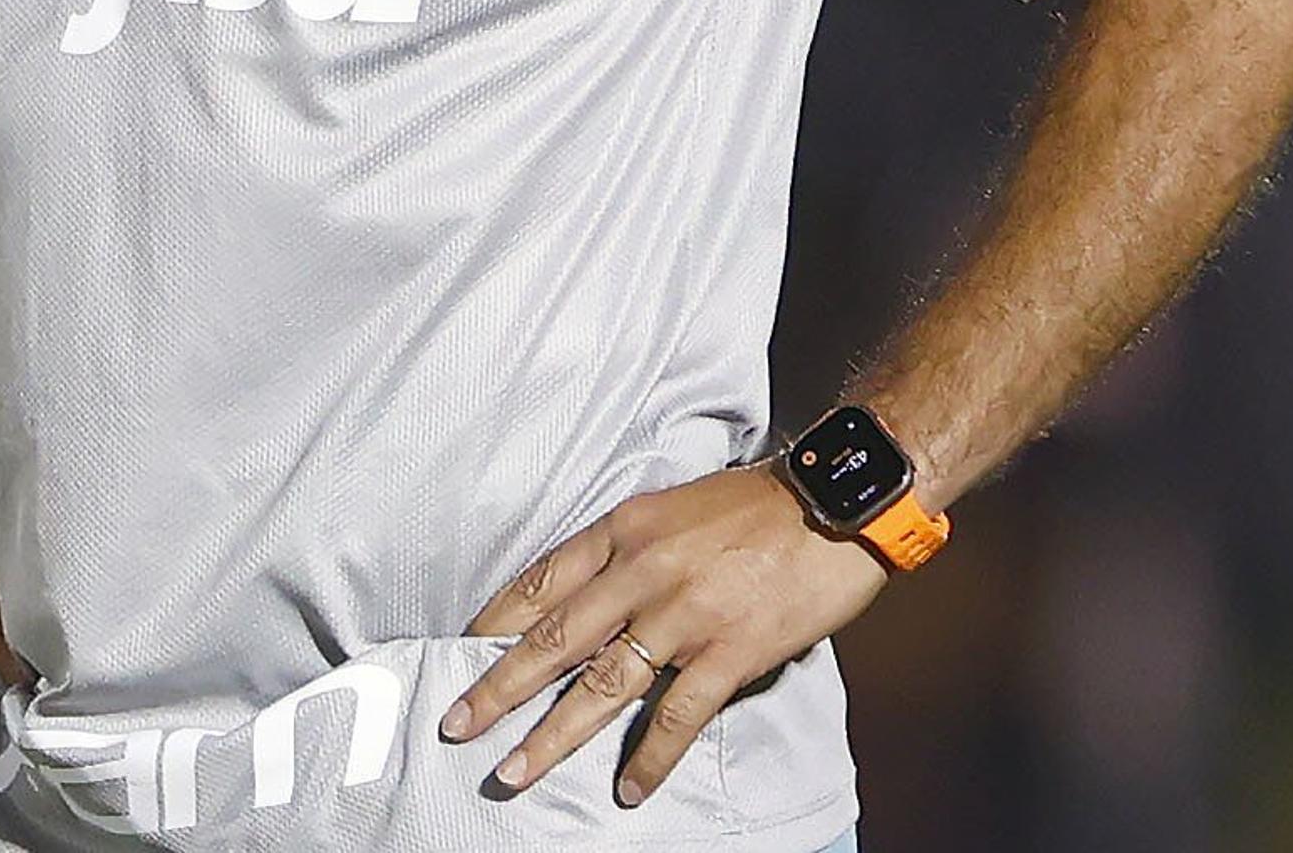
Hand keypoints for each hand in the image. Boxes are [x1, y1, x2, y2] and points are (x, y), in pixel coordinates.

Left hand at [438, 462, 888, 806]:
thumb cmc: (756, 504)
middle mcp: (642, 571)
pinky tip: (627, 789)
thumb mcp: (672, 507)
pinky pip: (678, 716)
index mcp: (624, 529)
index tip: (463, 650)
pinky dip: (649, 758)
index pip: (542, 579)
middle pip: (553, 639)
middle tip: (456, 724)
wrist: (835, 502)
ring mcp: (684, 615)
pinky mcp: (730, 653)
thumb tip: (586, 595)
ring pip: (600, 685)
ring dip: (552, 736)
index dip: (497, 620)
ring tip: (513, 772)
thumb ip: (628, 549)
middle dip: (498, 688)